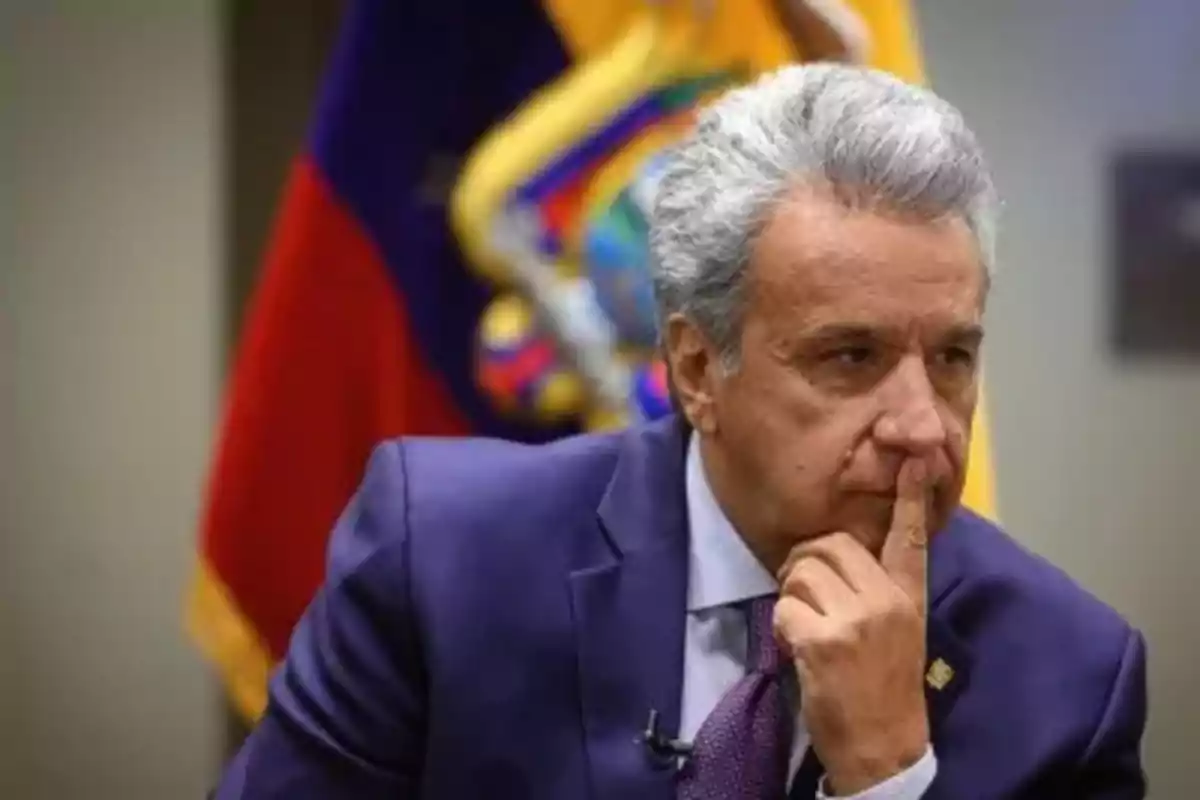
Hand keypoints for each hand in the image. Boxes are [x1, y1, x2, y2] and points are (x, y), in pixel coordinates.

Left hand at [773, 459, 930, 795]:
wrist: (885, 747)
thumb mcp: (899, 632)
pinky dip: (783, 629)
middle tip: (806, 595)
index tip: (916, 458)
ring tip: (807, 628)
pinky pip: (784, 609)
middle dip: (806, 564)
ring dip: (792, 597)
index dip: (911, 498)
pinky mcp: (825, 641)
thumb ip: (878, 590)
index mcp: (908, 596)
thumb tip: (837, 556)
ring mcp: (857, 620)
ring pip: (801, 573)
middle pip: (829, 545)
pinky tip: (801, 652)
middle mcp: (887, 600)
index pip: (910, 538)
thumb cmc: (885, 688)